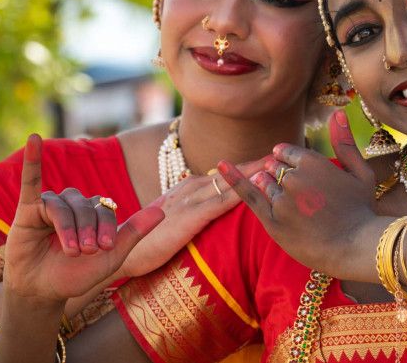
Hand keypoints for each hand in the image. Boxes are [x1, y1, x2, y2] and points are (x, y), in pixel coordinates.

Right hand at [2, 135, 164, 305]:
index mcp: (96, 212)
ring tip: (71, 250)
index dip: (106, 229)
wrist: (43, 291)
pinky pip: (31, 181)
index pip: (106, 210)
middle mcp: (75, 204)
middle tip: (85, 253)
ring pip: (64, 207)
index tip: (104, 250)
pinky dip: (33, 160)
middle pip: (86, 207)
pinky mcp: (28, 209)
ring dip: (69, 229)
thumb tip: (163, 211)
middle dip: (88, 230)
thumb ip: (135, 232)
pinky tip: (34, 139)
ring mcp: (52, 205)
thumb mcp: (112, 256)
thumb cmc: (77, 274)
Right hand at [115, 158, 266, 277]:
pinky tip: (258, 185)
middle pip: (232, 172)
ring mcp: (190, 200)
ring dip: (254, 171)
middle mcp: (191, 188)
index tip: (274, 161)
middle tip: (286, 154)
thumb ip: (195, 212)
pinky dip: (241, 191)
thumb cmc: (149, 240)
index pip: (225, 175)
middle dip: (258, 164)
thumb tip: (215, 210)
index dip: (250, 167)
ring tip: (278, 163)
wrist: (121, 250)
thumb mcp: (176, 219)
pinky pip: (220, 202)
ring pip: (229, 182)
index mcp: (189, 188)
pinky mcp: (189, 217)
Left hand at [218, 111, 380, 278]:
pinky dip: (233, 179)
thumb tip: (337, 112)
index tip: (302, 176)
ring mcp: (281, 199)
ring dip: (271, 186)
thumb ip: (345, 142)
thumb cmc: (362, 210)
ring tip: (293, 205)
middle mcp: (294, 177)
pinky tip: (220, 165)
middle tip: (304, 197)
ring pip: (264, 182)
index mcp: (314, 162)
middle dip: (281, 175)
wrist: (354, 247)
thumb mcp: (360, 172)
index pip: (286, 152)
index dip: (291, 162)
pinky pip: (248, 195)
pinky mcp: (272, 220)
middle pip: (274, 166)